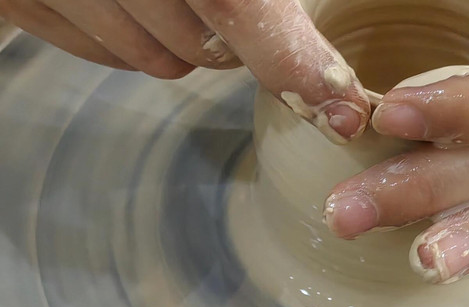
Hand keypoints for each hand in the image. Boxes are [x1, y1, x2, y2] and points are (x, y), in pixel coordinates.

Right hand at [0, 0, 369, 142]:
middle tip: (234, 0)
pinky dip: (132, 39)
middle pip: (205, 49)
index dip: (297, 67)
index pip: (239, 6)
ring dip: (184, 38)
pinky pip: (105, 56)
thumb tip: (313, 40)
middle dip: (236, 40)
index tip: (342, 113)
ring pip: (158, 61)